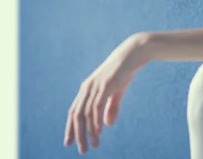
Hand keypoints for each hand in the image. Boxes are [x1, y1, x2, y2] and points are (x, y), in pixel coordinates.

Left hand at [63, 33, 148, 153]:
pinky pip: (97, 106)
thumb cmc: (125, 71)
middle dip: (77, 135)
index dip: (70, 128)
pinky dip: (96, 121)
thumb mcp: (117, 91)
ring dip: (89, 132)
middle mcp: (87, 88)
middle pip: (76, 115)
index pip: (74, 111)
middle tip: (82, 151)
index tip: (69, 143)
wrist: (134, 53)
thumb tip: (107, 125)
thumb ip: (111, 107)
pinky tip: (98, 132)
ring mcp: (95, 86)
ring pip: (86, 114)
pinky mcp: (105, 84)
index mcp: (87, 89)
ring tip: (93, 145)